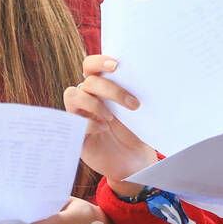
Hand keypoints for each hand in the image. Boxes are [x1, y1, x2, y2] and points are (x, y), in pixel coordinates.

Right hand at [63, 54, 157, 192]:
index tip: (116, 66)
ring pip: (73, 95)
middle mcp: (88, 97)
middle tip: (132, 103)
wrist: (133, 161)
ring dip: (93, 104)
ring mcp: (80, 114)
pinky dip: (89, 123)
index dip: (99, 61)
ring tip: (111, 118)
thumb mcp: (139, 112)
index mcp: (102, 87)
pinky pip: (73, 121)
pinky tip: (103, 129)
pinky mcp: (76, 132)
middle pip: (88, 81)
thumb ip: (136, 95)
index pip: (91, 65)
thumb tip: (149, 78)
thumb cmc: (136, 132)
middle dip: (111, 90)